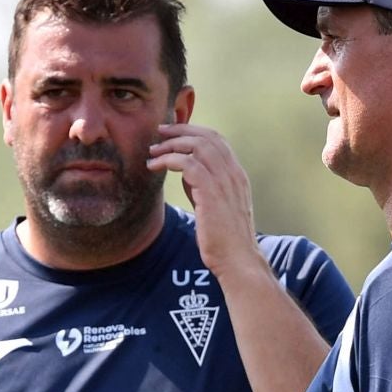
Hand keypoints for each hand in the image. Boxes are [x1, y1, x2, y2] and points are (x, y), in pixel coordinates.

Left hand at [146, 124, 263, 280]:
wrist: (238, 260)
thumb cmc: (225, 240)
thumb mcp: (217, 207)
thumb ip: (204, 186)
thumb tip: (185, 172)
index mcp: (237, 175)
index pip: (217, 140)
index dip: (194, 131)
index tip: (173, 133)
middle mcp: (233, 173)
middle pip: (207, 136)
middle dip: (180, 131)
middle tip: (159, 133)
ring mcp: (224, 180)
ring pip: (196, 146)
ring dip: (171, 145)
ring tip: (153, 151)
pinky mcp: (211, 191)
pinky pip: (187, 163)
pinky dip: (168, 159)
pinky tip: (154, 166)